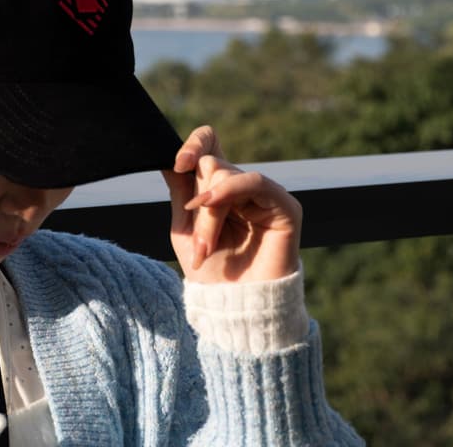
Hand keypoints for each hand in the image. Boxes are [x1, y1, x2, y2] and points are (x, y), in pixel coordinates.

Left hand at [162, 125, 300, 283]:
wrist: (236, 307)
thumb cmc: (212, 272)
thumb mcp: (185, 228)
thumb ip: (181, 191)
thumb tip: (168, 158)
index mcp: (220, 187)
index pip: (211, 145)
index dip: (195, 144)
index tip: (178, 164)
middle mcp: (243, 186)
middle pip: (212, 166)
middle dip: (198, 203)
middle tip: (198, 242)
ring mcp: (265, 194)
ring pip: (226, 176)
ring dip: (209, 213)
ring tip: (205, 247)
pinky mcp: (285, 205)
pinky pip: (254, 181)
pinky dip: (228, 191)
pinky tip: (210, 205)